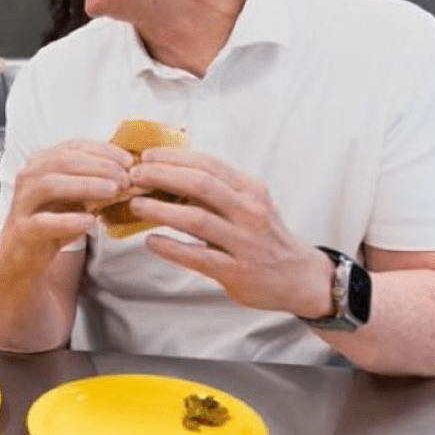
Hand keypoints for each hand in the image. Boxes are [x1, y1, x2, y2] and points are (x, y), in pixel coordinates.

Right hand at [0, 139, 131, 261]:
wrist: (24, 252)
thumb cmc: (54, 219)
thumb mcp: (78, 197)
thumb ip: (98, 183)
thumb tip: (133, 174)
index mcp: (43, 162)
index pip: (74, 147)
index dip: (103, 151)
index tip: (129, 161)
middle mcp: (29, 176)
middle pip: (62, 160)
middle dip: (98, 166)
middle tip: (125, 177)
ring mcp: (23, 201)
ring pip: (50, 185)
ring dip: (84, 185)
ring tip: (112, 191)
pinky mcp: (23, 228)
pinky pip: (43, 221)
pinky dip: (68, 220)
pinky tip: (90, 222)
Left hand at [128, 146, 332, 316]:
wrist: (300, 278)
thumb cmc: (263, 236)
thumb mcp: (248, 205)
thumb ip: (216, 191)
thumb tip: (166, 173)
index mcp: (250, 190)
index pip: (208, 164)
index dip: (174, 157)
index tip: (146, 156)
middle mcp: (250, 212)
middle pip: (200, 185)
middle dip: (162, 176)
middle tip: (134, 176)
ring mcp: (244, 242)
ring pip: (197, 219)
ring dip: (160, 210)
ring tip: (135, 205)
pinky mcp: (237, 272)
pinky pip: (198, 256)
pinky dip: (171, 248)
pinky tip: (151, 241)